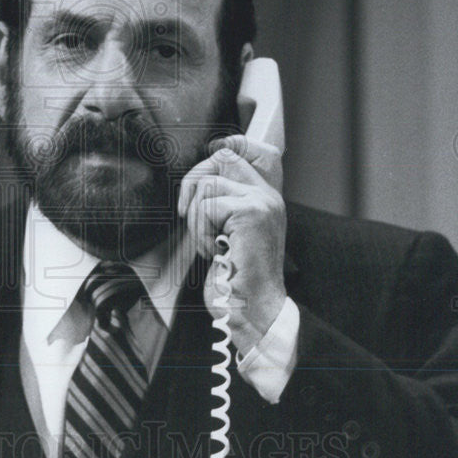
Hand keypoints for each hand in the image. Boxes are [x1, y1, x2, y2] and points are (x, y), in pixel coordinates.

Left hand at [177, 134, 286, 354]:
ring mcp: (262, 202)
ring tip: (211, 244)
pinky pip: (206, 206)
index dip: (225, 147)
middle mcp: (269, 196)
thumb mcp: (229, 233)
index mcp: (266, 198)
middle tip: (188, 213)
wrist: (253, 310)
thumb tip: (198, 178)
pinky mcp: (251, 212)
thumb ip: (223, 204)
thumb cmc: (236, 279)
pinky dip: (201, 232)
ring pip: (208, 184)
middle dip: (194, 182)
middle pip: (223, 156)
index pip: (251, 149)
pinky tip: (216, 252)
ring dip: (197, 219)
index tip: (204, 169)